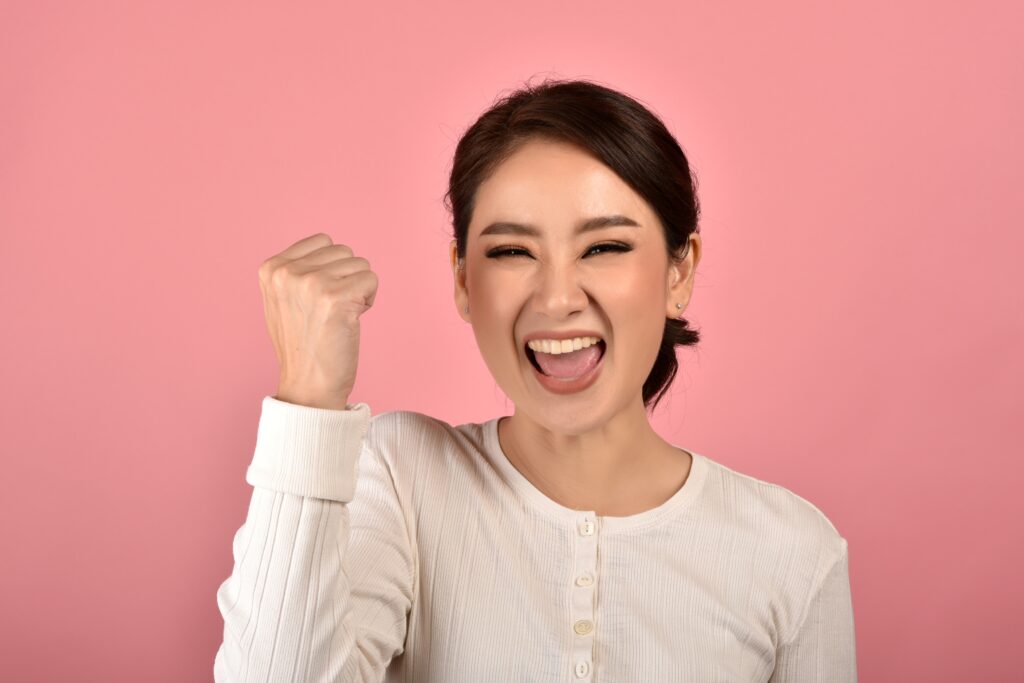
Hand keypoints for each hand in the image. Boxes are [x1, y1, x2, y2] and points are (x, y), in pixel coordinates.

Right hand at [258, 233, 378, 409]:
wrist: (308, 385)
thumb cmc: (302, 344)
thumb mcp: (283, 299)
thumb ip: (297, 270)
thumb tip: (328, 245)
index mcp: (271, 268)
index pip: (323, 241)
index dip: (332, 268)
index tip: (319, 298)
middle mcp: (287, 272)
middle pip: (343, 251)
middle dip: (346, 278)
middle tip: (331, 311)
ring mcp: (310, 283)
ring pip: (360, 264)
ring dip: (358, 290)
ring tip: (339, 316)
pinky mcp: (335, 297)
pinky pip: (371, 280)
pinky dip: (369, 299)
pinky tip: (351, 320)